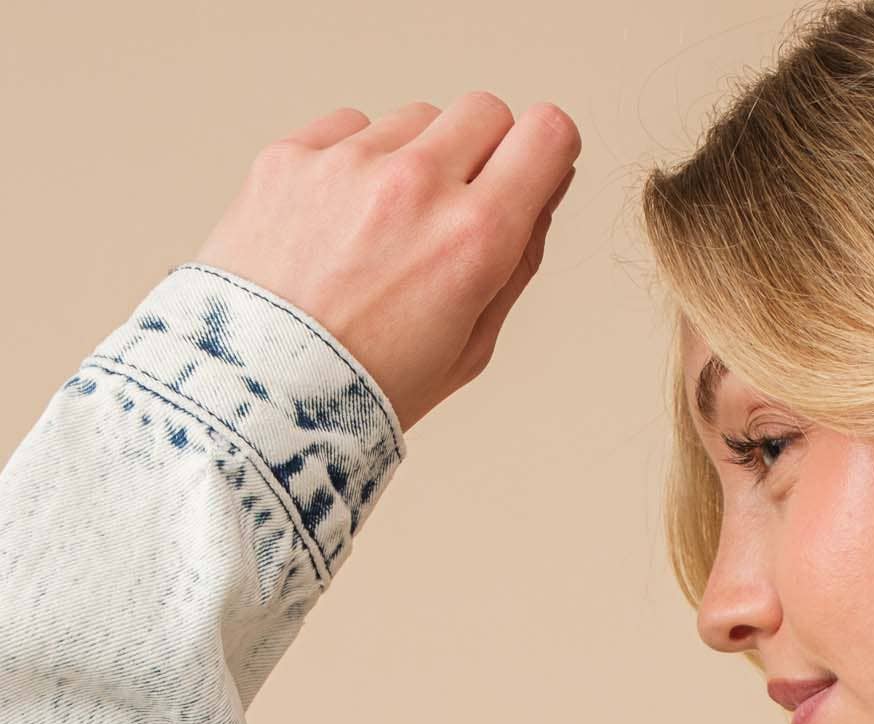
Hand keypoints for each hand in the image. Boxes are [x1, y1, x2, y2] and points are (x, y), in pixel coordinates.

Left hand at [193, 94, 580, 430]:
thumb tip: (540, 195)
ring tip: (384, 231)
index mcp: (473, 240)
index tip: (533, 170)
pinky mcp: (291, 155)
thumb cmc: (364, 388)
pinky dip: (353, 163)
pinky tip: (339, 223)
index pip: (547, 135)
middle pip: (485, 111)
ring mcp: (348, 162)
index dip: (547, 152)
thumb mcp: (470, 350)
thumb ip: (517, 264)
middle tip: (456, 208)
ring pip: (415, 119)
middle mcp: (415, 185)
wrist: (259, 395)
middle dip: (484, 151)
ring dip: (414, 159)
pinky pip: (348, 128)